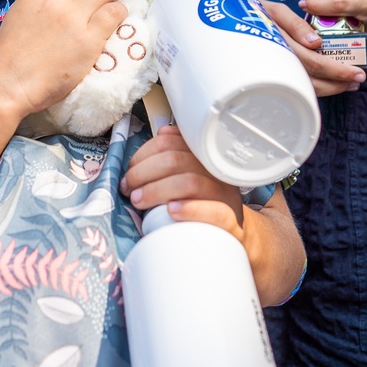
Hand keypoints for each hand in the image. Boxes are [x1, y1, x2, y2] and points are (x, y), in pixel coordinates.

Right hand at [0, 0, 136, 121]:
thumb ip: (37, 4)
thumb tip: (58, 1)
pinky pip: (113, 14)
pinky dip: (120, 10)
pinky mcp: (88, 39)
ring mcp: (73, 18)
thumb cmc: (8, 60)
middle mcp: (55, 0)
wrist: (8, 85)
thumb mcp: (17, 18)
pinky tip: (121, 14)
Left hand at [120, 125, 245, 239]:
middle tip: (129, 189)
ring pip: (190, 183)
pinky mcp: (231, 222)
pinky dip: (190, 209)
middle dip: (143, 173)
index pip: (170, 142)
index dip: (143, 154)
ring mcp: (225, 195)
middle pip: (176, 160)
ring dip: (157, 190)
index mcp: (203, 156)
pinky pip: (214, 212)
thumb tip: (162, 133)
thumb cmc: (206, 202)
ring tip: (138, 201)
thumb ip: (177, 153)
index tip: (129, 171)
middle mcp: (215, 171)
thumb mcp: (193, 173)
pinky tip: (171, 211)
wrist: (237, 233)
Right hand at [262, 0, 366, 96]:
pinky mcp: (274, 74)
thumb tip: (316, 42)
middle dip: (339, 82)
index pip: (315, 62)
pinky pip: (298, 85)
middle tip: (359, 80)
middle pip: (313, 80)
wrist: (228, 22)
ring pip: (306, 87)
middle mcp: (278, 61)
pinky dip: (317, 86)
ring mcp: (275, 70)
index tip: (358, 73)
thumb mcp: (274, 10)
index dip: (338, 71)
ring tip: (348, 84)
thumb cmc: (254, 12)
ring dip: (330, 88)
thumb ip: (295, 24)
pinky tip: (329, 82)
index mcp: (280, 44)